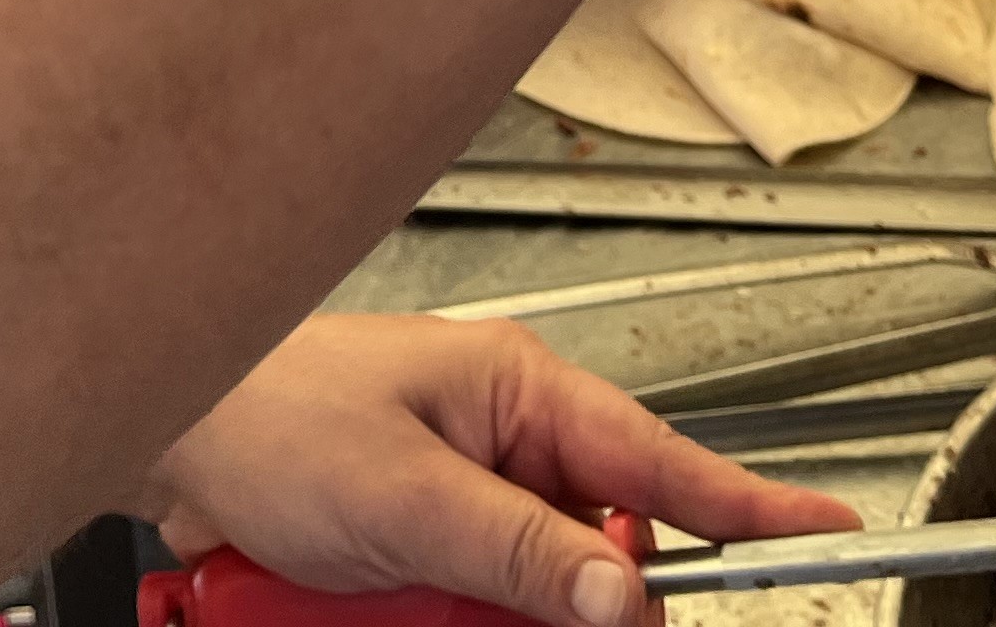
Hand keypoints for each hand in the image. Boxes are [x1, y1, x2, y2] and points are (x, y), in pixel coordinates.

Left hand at [141, 316, 855, 626]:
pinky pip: (473, 612)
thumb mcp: (402, 495)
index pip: (663, 461)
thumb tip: (623, 599)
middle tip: (477, 603)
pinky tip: (377, 605)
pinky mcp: (429, 549)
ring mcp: (468, 497)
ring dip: (465, 617)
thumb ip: (519, 548)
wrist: (169, 441)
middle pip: (597, 559)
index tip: (826, 536)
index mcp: (521, 393)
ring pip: (531, 596)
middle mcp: (506, 440)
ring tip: (389, 591)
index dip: (750, 508)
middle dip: (560, 604)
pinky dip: (433, 622)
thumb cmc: (269, 418)